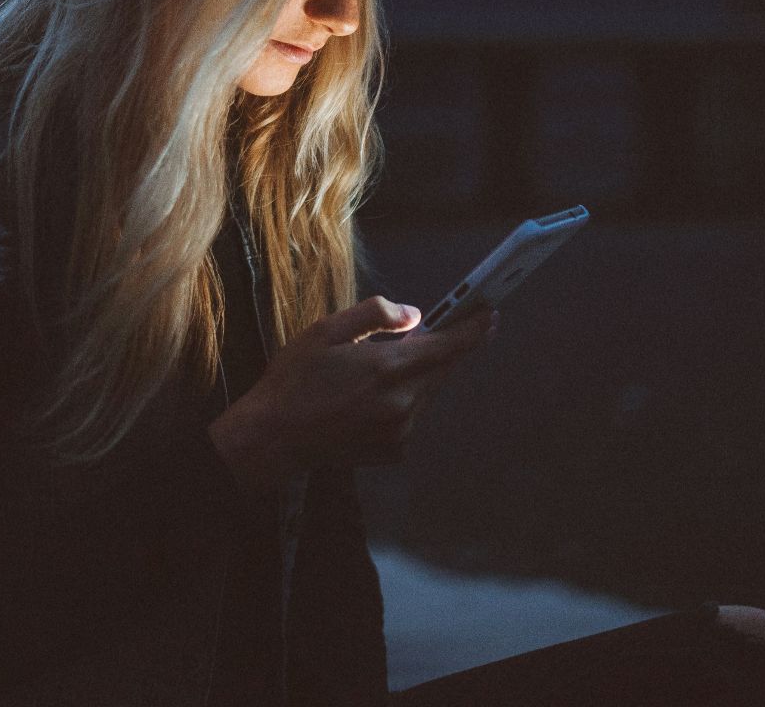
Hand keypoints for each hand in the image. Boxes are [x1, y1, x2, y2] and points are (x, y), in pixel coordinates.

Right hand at [207, 295, 497, 492]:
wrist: (274, 438)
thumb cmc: (295, 379)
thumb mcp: (326, 330)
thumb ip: (375, 316)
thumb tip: (415, 316)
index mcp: (387, 367)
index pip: (449, 346)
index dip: (473, 328)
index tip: (490, 314)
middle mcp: (401, 402)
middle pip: (441, 369)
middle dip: (440, 349)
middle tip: (430, 333)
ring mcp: (400, 431)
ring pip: (425, 393)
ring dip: (414, 377)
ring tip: (373, 372)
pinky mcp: (394, 450)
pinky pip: (410, 417)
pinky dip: (399, 403)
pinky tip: (364, 402)